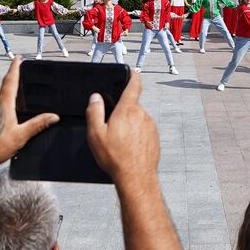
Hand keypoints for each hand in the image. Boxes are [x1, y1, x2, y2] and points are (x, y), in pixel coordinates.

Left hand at [0, 58, 57, 177]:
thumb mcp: (19, 137)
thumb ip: (37, 125)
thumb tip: (54, 116)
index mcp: (2, 103)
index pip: (11, 79)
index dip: (16, 67)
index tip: (18, 58)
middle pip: (6, 97)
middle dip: (13, 107)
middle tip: (15, 125)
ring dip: (3, 116)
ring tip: (4, 135)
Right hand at [85, 69, 157, 185]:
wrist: (136, 177)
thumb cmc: (115, 157)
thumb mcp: (96, 134)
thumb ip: (94, 112)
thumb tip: (95, 97)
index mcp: (127, 110)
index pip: (134, 86)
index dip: (133, 77)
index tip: (133, 72)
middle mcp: (142, 114)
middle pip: (131, 106)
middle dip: (122, 113)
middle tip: (112, 129)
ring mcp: (151, 126)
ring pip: (137, 120)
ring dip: (129, 126)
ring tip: (120, 144)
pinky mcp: (155, 137)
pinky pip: (143, 131)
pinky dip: (136, 136)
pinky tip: (128, 149)